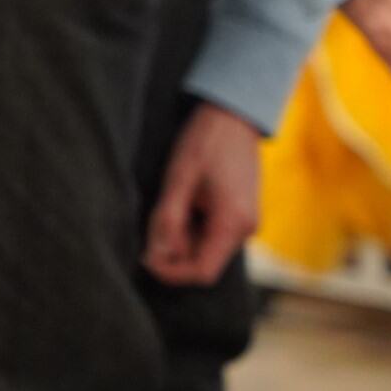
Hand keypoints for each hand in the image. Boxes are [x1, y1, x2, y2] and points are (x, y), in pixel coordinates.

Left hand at [144, 103, 259, 286]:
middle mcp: (245, 230)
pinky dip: (190, 229)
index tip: (145, 258)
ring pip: (205, 249)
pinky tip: (180, 204)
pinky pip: (211, 235)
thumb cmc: (205, 143)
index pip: (202, 273)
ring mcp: (245, 223)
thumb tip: (154, 256)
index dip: (170, 272)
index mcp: (233, 224)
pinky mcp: (239, 215)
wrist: (234, 117)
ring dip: (180, 239)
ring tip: (168, 206)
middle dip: (172, 253)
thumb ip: (167, 220)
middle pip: (203, 263)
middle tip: (153, 224)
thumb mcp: (179, 179)